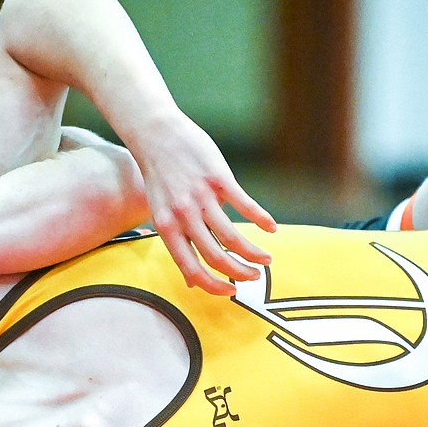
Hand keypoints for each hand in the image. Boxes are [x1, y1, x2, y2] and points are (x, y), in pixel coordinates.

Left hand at [138, 111, 276, 295]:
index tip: (232, 292)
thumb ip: (178, 245)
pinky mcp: (218, 178)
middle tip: (255, 277)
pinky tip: (271, 228)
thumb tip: (191, 281)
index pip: (192, 269)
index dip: (214, 286)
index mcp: (166, 229)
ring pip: (232, 236)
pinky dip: (261, 218)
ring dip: (253, 253)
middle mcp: (182, 216)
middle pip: (216, 257)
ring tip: (266, 259)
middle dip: (240, 272)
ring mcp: (201, 197)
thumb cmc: (161, 177)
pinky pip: (244, 205)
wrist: (156, 134)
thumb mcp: (160, 214)